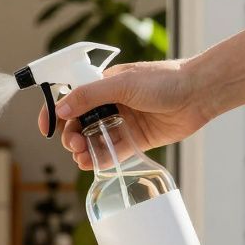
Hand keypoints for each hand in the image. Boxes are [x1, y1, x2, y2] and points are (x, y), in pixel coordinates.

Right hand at [36, 59, 211, 169]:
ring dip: (84, 150)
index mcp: (103, 85)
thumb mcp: (122, 84)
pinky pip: (113, 152)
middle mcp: (110, 104)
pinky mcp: (137, 139)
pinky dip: (101, 159)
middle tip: (73, 144)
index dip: (55, 112)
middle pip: (79, 124)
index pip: (70, 98)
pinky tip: (93, 164)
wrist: (198, 93)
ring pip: (94, 140)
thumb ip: (89, 96)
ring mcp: (123, 122)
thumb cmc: (163, 80)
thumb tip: (61, 109)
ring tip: (82, 157)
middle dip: (70, 136)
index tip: (46, 127)